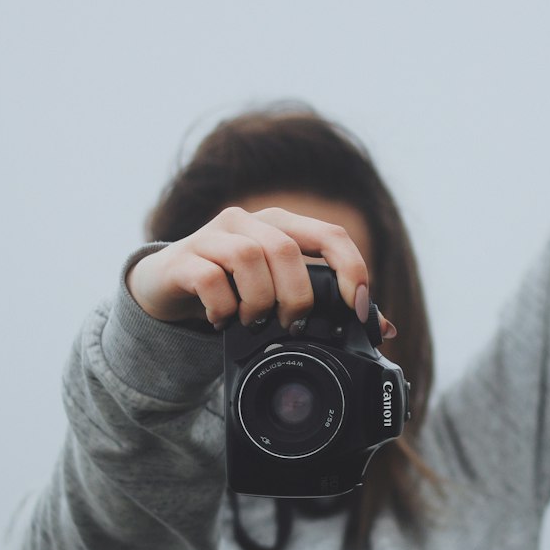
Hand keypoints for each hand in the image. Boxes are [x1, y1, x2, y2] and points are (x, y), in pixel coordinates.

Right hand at [128, 205, 397, 336]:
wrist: (166, 287)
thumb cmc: (234, 288)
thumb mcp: (281, 293)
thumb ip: (328, 306)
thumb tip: (384, 328)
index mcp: (282, 225)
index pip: (330, 234)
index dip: (352, 269)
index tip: (358, 309)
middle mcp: (249, 222)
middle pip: (287, 249)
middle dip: (297, 297)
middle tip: (290, 326)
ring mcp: (213, 236)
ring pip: (249, 257)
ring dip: (258, 301)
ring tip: (253, 323)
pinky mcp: (183, 258)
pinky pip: (209, 277)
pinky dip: (222, 306)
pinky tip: (222, 320)